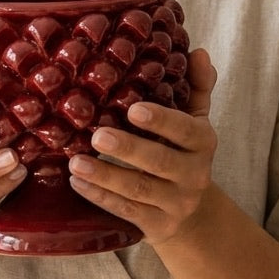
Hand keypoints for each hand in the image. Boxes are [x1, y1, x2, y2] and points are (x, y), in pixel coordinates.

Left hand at [67, 48, 217, 244]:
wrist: (194, 215)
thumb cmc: (183, 153)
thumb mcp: (195, 121)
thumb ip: (196, 87)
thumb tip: (199, 52)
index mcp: (202, 142)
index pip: (185, 130)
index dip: (161, 120)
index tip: (132, 109)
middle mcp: (195, 174)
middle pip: (160, 162)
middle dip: (128, 149)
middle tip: (97, 135)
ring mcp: (176, 203)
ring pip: (140, 190)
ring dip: (106, 176)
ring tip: (76, 162)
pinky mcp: (157, 226)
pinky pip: (127, 212)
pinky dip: (101, 198)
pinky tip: (78, 183)